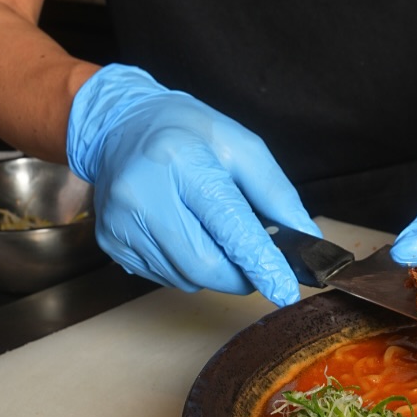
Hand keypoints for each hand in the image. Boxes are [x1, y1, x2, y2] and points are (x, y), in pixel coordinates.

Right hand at [66, 64, 318, 300]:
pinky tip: (186, 234)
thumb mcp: (243, 146)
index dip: (260, 261)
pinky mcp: (110, 243)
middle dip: (241, 274)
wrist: (121, 126)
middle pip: (204, 264)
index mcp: (181, 160)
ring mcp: (120, 222)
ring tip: (214, 232)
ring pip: (186, 277)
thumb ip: (275, 192)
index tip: (285, 289)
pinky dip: (188, 267)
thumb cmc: (189, 133)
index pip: (228, 223)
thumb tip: (306, 237)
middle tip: (259, 264)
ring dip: (215, 270)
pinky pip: (164, 277)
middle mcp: (143, 193)